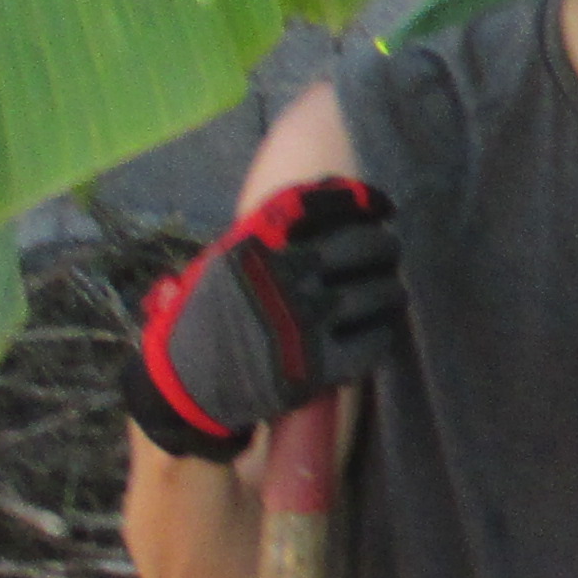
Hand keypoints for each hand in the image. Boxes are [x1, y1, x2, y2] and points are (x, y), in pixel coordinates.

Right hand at [128, 178, 400, 459]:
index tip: (384, 207)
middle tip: (389, 253)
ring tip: (392, 293)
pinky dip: (381, 335)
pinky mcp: (316, 367)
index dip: (365, 201)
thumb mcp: (232, 260)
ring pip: (377, 295)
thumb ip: (274, 233)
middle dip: (385, 248)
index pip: (327, 206)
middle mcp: (285, 276)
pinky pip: (371, 343)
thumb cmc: (213, 314)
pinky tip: (377, 331)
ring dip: (391, 292)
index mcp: (261, 244)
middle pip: (364, 247)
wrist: (186, 380)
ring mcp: (303, 322)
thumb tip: (335, 196)